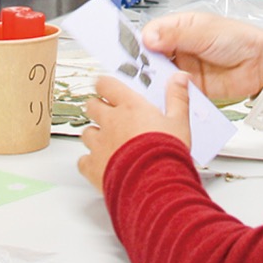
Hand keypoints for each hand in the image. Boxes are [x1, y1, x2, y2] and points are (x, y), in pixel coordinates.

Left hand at [78, 73, 191, 192]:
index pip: (106, 84)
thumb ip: (177, 98)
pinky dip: (89, 162)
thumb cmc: (167, 153)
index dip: (106, 85)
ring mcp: (99, 144)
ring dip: (95, 135)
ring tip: (108, 142)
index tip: (108, 88)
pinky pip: (83, 161)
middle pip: (92, 106)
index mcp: (130, 107)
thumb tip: (180, 78)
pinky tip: (101, 164)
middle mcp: (110, 122)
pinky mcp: (93, 166)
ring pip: (87, 132)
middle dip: (98, 108)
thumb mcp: (179, 122)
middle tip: (110, 115)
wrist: (155, 184)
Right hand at [141, 12, 262, 101]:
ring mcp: (185, 69)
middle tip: (133, 72)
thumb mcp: (206, 32)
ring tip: (147, 85)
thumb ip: (177, 35)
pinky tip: (164, 97)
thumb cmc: (241, 39)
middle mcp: (179, 48)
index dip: (139, 42)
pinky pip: (175, 93)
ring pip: (160, 77)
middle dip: (142, 65)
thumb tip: (150, 37)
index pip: (151, 34)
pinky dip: (169, 97)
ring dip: (154, 82)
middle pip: (151, 57)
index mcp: (180, 28)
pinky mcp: (192, 89)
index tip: (129, 51)